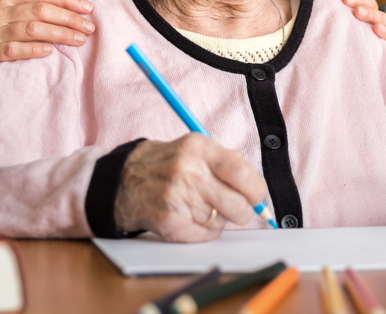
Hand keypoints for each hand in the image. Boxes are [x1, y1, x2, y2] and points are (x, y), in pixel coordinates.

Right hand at [0, 0, 94, 91]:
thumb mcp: (12, 16)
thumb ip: (33, 0)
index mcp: (7, 1)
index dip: (68, 0)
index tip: (88, 9)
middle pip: (40, 10)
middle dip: (69, 18)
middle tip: (89, 28)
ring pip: (31, 29)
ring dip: (59, 34)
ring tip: (78, 40)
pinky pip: (13, 49)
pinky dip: (33, 49)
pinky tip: (50, 52)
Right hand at [114, 134, 268, 242]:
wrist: (127, 179)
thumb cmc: (170, 164)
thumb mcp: (197, 148)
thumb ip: (229, 163)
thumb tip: (258, 191)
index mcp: (200, 149)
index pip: (242, 173)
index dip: (256, 189)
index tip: (257, 196)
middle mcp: (188, 173)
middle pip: (238, 206)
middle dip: (244, 212)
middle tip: (238, 208)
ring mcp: (177, 198)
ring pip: (222, 222)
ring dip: (218, 218)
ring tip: (200, 205)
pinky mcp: (170, 222)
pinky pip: (206, 235)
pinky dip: (204, 231)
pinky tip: (190, 216)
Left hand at [339, 0, 385, 57]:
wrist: (333, 44)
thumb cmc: (339, 23)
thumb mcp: (339, 9)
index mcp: (368, 12)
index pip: (370, 2)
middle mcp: (378, 25)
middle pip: (381, 17)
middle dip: (369, 13)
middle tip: (357, 12)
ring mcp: (382, 40)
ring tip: (376, 28)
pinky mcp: (384, 55)